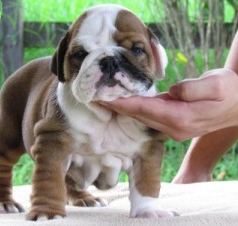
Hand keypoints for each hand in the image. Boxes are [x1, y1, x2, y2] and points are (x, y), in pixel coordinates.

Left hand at [100, 68, 237, 140]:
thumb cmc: (229, 91)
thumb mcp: (216, 84)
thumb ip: (191, 88)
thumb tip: (171, 92)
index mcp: (182, 118)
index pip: (145, 109)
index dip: (123, 104)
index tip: (104, 100)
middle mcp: (173, 127)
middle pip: (139, 116)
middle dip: (117, 108)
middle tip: (96, 99)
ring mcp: (173, 129)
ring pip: (142, 118)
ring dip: (123, 110)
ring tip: (105, 101)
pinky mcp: (173, 125)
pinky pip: (149, 117)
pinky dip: (135, 110)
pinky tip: (124, 104)